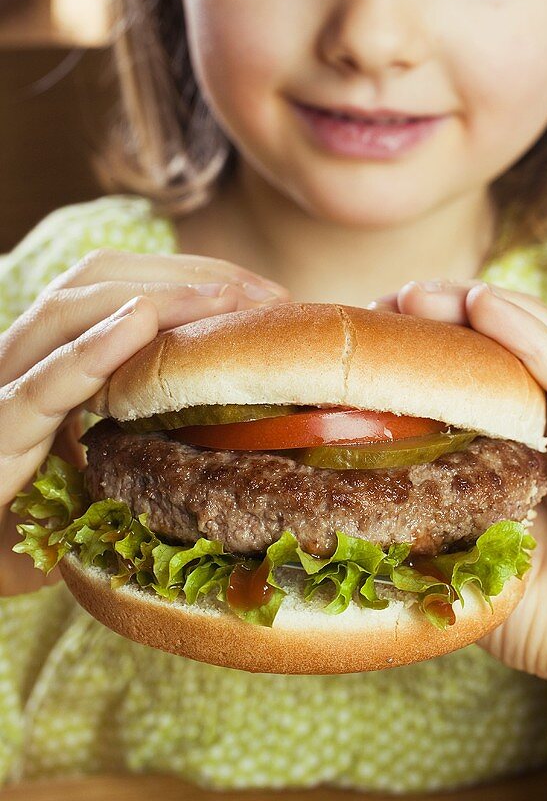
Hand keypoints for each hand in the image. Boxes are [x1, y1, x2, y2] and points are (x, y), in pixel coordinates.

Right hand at [0, 248, 288, 507]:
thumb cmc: (39, 525)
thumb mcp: (109, 464)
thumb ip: (152, 426)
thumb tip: (240, 415)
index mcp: (49, 353)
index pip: (117, 281)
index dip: (189, 275)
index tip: (261, 292)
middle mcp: (19, 359)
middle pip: (99, 278)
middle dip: (188, 276)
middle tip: (265, 298)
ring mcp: (3, 391)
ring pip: (69, 310)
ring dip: (158, 297)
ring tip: (224, 299)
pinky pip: (41, 386)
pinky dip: (91, 350)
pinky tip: (139, 322)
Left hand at [368, 280, 546, 728]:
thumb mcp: (475, 562)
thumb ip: (430, 527)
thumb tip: (343, 511)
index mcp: (543, 443)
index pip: (492, 370)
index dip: (436, 341)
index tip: (373, 325)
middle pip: (519, 345)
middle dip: (454, 313)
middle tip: (391, 298)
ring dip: (488, 309)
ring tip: (429, 290)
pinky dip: (534, 342)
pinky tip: (489, 306)